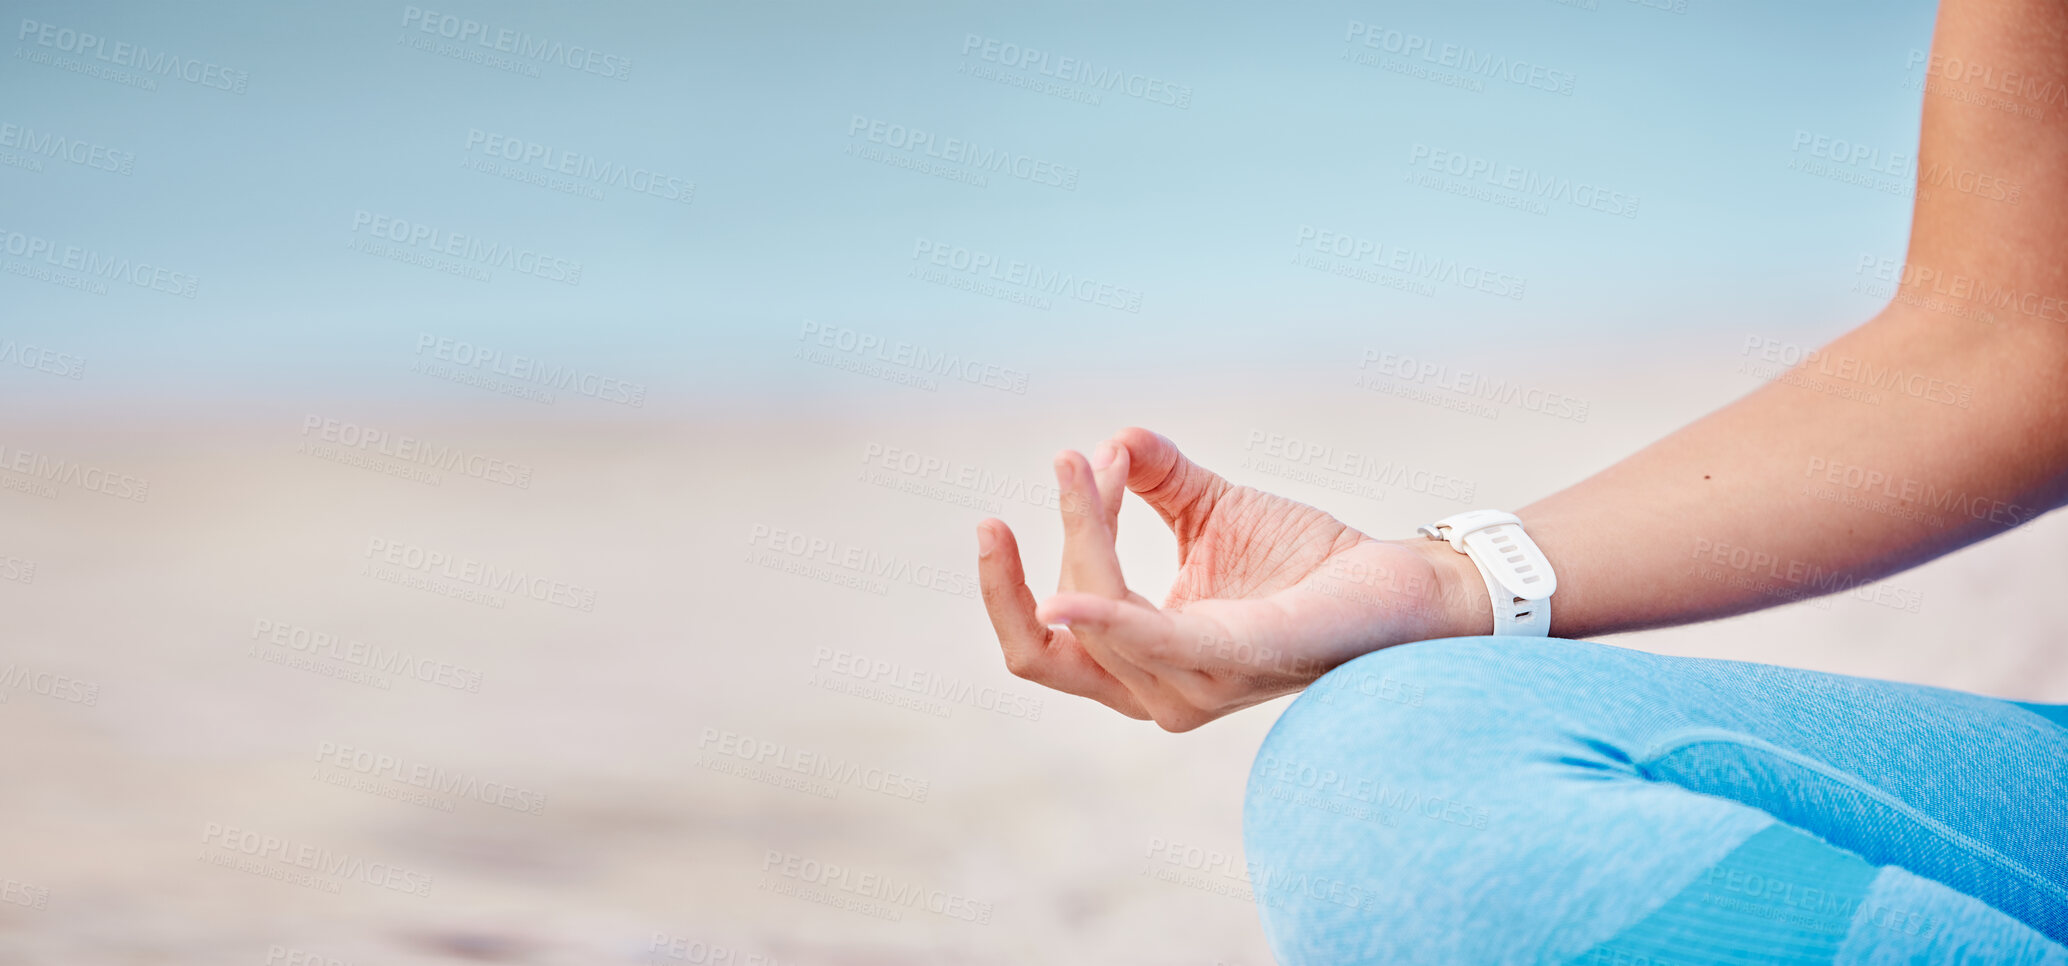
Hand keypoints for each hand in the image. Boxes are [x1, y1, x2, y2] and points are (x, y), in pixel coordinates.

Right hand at [976, 427, 1488, 730]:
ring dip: (1084, 536)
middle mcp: (1160, 691)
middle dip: (1010, 582)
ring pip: (1094, 623)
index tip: (1055, 472)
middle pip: (1047, 647)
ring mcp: (1197, 686)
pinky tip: (1064, 598)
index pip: (1045, 638)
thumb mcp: (1209, 509)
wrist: (1399, 582)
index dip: (1015, 576)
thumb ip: (1153, 477)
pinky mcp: (1241, 659)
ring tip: (1090, 467)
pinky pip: (1153, 644)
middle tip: (1028, 492)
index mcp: (1143, 664)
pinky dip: (1104, 620)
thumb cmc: (1304, 562)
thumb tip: (1109, 439)